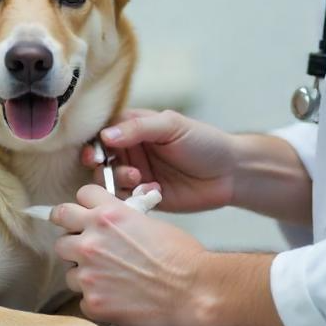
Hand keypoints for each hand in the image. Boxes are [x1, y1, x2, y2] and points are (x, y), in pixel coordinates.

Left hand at [51, 184, 208, 325]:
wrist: (195, 293)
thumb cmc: (183, 258)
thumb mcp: (151, 224)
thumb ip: (123, 221)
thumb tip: (113, 228)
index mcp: (109, 216)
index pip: (80, 196)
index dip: (86, 205)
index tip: (88, 214)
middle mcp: (92, 241)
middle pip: (60, 226)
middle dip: (71, 232)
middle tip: (84, 243)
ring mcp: (89, 273)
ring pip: (67, 269)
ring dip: (83, 273)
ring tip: (109, 280)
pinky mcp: (93, 303)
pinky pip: (82, 299)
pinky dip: (96, 300)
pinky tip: (117, 300)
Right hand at [82, 109, 237, 212]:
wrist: (230, 174)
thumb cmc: (204, 142)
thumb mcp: (172, 126)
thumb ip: (138, 128)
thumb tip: (105, 135)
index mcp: (135, 128)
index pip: (103, 132)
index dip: (94, 143)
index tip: (96, 153)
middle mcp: (132, 151)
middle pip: (99, 158)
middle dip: (99, 164)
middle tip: (103, 167)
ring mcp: (137, 174)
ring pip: (108, 180)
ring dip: (117, 179)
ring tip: (138, 178)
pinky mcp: (144, 196)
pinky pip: (124, 199)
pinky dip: (131, 197)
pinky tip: (152, 192)